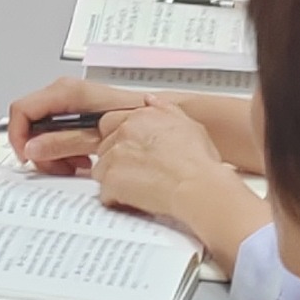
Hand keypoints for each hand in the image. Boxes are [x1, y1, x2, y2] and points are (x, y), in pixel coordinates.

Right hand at [5, 76, 152, 172]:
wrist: (169, 117)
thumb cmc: (140, 117)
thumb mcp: (96, 133)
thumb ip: (61, 141)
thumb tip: (33, 148)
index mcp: (66, 92)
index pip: (22, 110)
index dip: (17, 135)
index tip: (26, 156)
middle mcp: (66, 97)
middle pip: (31, 125)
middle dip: (40, 151)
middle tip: (57, 167)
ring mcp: (72, 109)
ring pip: (44, 135)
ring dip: (54, 156)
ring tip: (76, 166)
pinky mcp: (80, 121)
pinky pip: (59, 138)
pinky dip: (66, 155)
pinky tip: (84, 163)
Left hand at [60, 103, 227, 220]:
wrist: (199, 186)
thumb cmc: (199, 161)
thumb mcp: (190, 125)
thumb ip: (165, 109)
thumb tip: (150, 100)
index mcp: (141, 116)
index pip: (110, 122)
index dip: (120, 140)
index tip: (130, 151)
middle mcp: (125, 131)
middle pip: (104, 146)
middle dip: (115, 159)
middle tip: (136, 171)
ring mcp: (115, 155)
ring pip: (101, 169)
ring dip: (114, 178)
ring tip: (137, 186)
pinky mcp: (111, 179)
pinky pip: (104, 192)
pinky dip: (116, 198)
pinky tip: (134, 199)